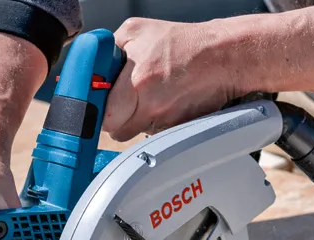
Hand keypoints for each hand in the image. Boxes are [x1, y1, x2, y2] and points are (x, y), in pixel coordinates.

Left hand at [103, 18, 236, 141]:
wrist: (221, 55)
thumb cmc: (183, 42)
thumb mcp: (136, 31)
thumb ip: (108, 49)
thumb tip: (92, 66)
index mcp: (137, 80)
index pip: (103, 115)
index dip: (97, 110)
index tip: (97, 103)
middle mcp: (151, 104)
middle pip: (116, 131)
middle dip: (114, 118)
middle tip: (119, 102)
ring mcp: (165, 119)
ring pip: (134, 133)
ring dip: (134, 121)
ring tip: (145, 98)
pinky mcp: (176, 127)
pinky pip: (154, 133)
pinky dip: (153, 121)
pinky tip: (162, 102)